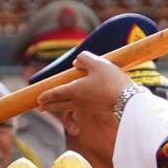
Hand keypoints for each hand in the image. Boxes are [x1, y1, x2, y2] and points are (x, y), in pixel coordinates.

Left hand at [34, 52, 131, 167]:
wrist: (129, 102)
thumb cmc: (112, 82)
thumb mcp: (98, 63)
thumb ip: (84, 59)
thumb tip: (76, 63)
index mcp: (75, 90)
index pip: (56, 93)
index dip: (46, 95)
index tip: (38, 99)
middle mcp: (79, 101)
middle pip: (60, 104)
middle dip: (49, 106)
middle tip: (41, 108)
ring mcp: (89, 107)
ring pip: (69, 107)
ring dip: (59, 107)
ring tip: (54, 108)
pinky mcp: (98, 109)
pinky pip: (80, 107)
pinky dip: (73, 106)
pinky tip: (76, 103)